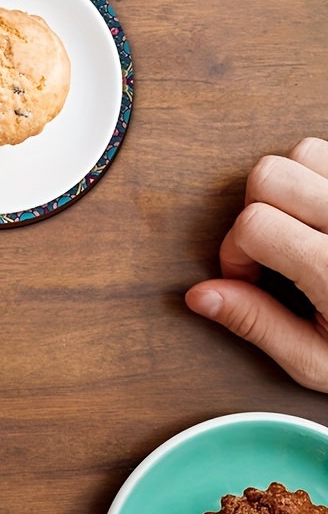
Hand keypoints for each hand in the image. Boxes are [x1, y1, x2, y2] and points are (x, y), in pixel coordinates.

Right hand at [187, 138, 327, 389]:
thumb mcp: (317, 362)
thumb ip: (258, 323)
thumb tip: (200, 295)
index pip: (253, 224)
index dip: (234, 252)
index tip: (248, 278)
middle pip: (270, 173)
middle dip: (254, 210)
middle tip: (272, 249)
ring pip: (305, 151)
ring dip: (289, 186)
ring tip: (302, 227)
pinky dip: (321, 178)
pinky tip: (326, 217)